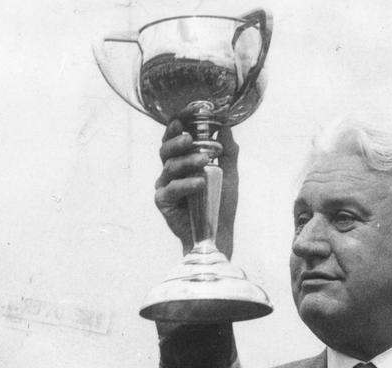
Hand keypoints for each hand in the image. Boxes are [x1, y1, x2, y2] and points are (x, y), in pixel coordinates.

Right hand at [154, 119, 238, 256]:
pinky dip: (186, 185)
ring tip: (204, 160)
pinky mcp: (163, 201)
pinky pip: (171, 189)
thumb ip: (226, 149)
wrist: (218, 232)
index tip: (191, 111)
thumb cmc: (220, 203)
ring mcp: (165, 185)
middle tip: (190, 137)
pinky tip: (199, 184)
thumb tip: (226, 124)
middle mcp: (171, 169)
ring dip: (187, 161)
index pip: (177, 134)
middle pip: (166, 147)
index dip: (181, 121)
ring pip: (169, 166)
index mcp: (183, 158)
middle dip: (176, 139)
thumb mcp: (228, 172)